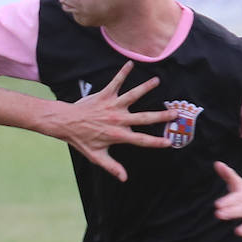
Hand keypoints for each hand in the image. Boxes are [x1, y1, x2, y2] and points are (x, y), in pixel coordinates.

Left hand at [50, 61, 175, 181]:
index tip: (169, 142)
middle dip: (161, 116)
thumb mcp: (96, 156)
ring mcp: (112, 106)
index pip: (141, 140)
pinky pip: (115, 82)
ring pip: (132, 95)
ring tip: (157, 81)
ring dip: (145, 88)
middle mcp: (118, 119)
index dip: (156, 142)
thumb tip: (124, 178)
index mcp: (118, 135)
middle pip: (144, 117)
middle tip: (175, 113)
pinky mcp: (104, 95)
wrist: (65, 123)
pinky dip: (122, 72)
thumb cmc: (81, 140)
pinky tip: (130, 63)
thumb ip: (112, 167)